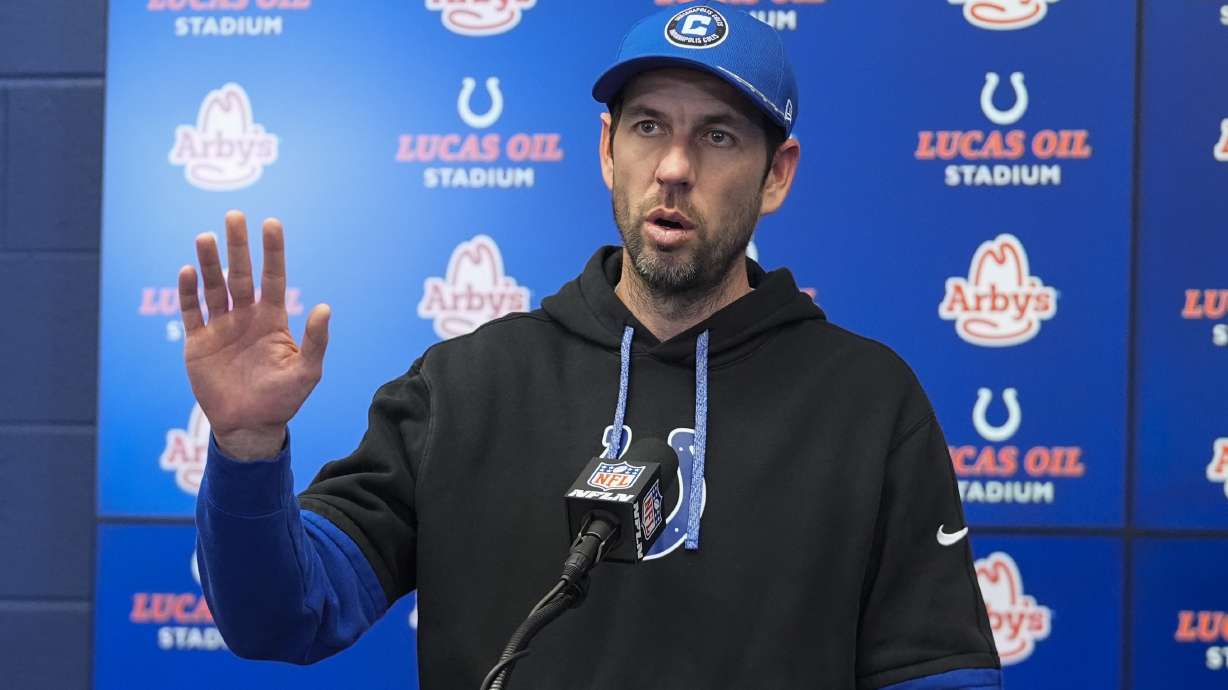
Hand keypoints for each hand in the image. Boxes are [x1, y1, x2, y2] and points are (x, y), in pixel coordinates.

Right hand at [179, 211, 329, 459]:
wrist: (249, 426)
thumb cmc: (283, 400)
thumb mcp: (307, 372)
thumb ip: (315, 341)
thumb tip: (326, 307)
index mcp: (273, 320)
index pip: (273, 278)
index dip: (272, 252)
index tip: (271, 223)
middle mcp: (246, 317)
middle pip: (241, 274)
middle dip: (238, 246)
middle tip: (234, 215)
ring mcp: (221, 327)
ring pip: (213, 287)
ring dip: (209, 263)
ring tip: (205, 237)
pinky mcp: (198, 342)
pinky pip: (191, 312)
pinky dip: (187, 293)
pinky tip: (186, 271)